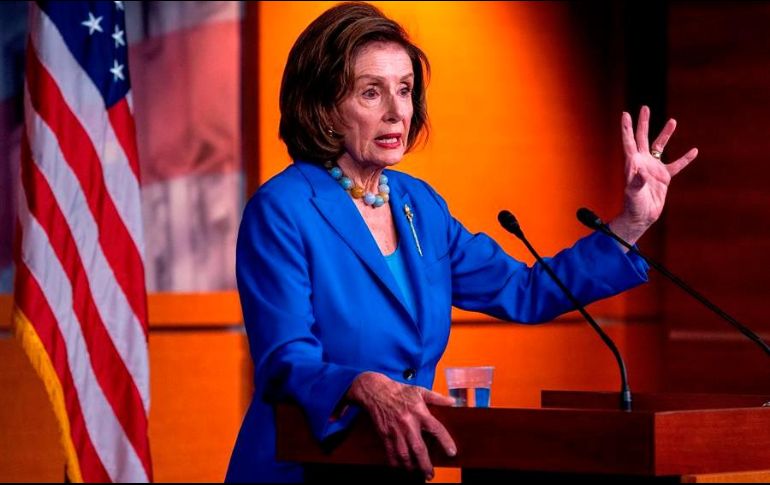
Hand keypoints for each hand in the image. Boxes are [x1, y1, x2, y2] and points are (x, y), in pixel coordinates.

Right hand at [346, 372, 456, 480]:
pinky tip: (400, 469)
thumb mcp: (420, 390)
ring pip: (404, 454)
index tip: (452, 452)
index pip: (436, 428)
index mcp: (419, 411)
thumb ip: (437, 398)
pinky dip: (395, 463)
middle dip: (425, 464)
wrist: (376, 390)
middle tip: (430, 474)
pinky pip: (390, 452)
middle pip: (419, 448)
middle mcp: (408, 423)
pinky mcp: (385, 434)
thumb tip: (453, 401)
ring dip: (411, 466)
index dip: (445, 441)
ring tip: (417, 474)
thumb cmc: (399, 391)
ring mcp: (395, 430)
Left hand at [609, 106, 697, 244]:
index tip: (625, 114)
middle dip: (643, 123)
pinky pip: (676, 165)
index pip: (629, 142)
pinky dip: (685, 159)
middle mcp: (642, 162)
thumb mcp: (633, 193)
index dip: (627, 128)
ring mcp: (653, 168)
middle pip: (642, 138)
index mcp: (632, 163)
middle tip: (645, 107)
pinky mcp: (664, 177)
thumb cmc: (633, 205)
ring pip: (659, 147)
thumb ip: (637, 181)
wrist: (642, 217)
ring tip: (673, 121)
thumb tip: (642, 170)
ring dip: (665, 134)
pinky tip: (694, 151)